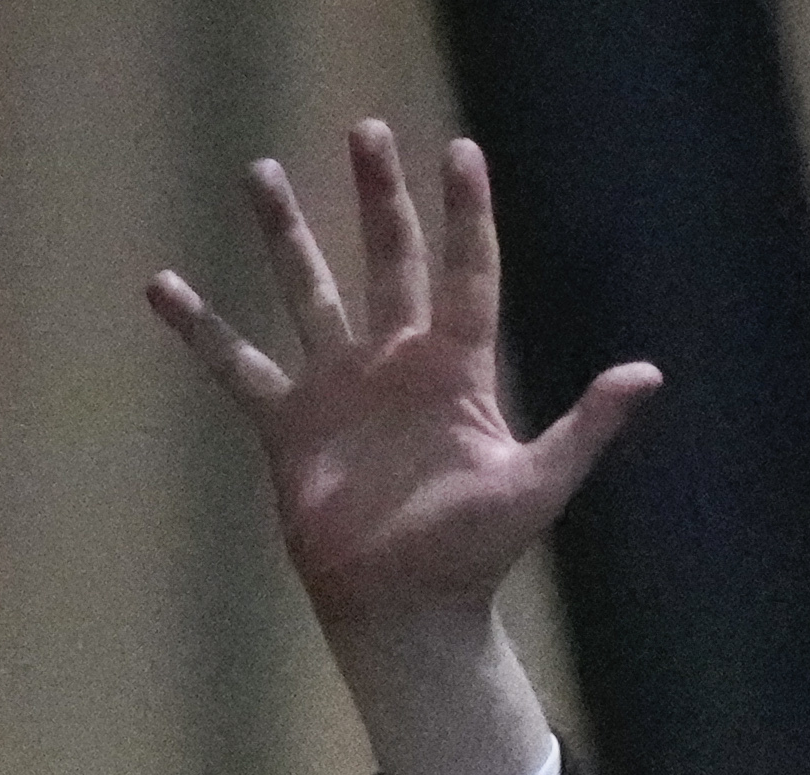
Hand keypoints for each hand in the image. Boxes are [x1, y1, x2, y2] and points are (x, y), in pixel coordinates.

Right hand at [143, 122, 657, 774]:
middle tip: (367, 129)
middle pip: (388, 260)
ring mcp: (339, 388)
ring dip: (285, 234)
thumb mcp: (537, 485)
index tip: (460, 151)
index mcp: (455, 369)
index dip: (466, 215)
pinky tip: (162, 285)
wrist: (406, 611)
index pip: (467, 274)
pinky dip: (199, 330)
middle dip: (379, 197)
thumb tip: (647, 374)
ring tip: (262, 170)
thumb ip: (586, 426)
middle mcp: (395, 362)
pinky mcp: (289, 424)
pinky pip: (236, 366)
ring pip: (308, 291)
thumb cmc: (474, 554)